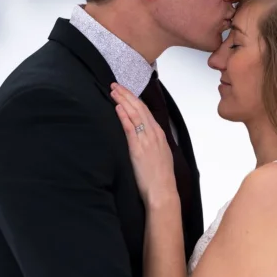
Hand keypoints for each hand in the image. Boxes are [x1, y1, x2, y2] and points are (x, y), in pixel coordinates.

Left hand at [111, 83, 176, 205]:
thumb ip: (152, 143)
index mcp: (159, 134)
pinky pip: (130, 128)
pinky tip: (117, 108)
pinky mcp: (138, 148)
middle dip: (127, 95)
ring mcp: (146, 140)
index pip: (145, 111)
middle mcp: (154, 134)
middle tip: (115, 85)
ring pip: (134, 114)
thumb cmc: (161, 177)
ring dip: (123, 101)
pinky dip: (124, 116)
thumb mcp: (160, 155)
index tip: (125, 91)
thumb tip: (143, 136)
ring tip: (113, 92)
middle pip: (139, 108)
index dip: (134, 99)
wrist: (162, 191)